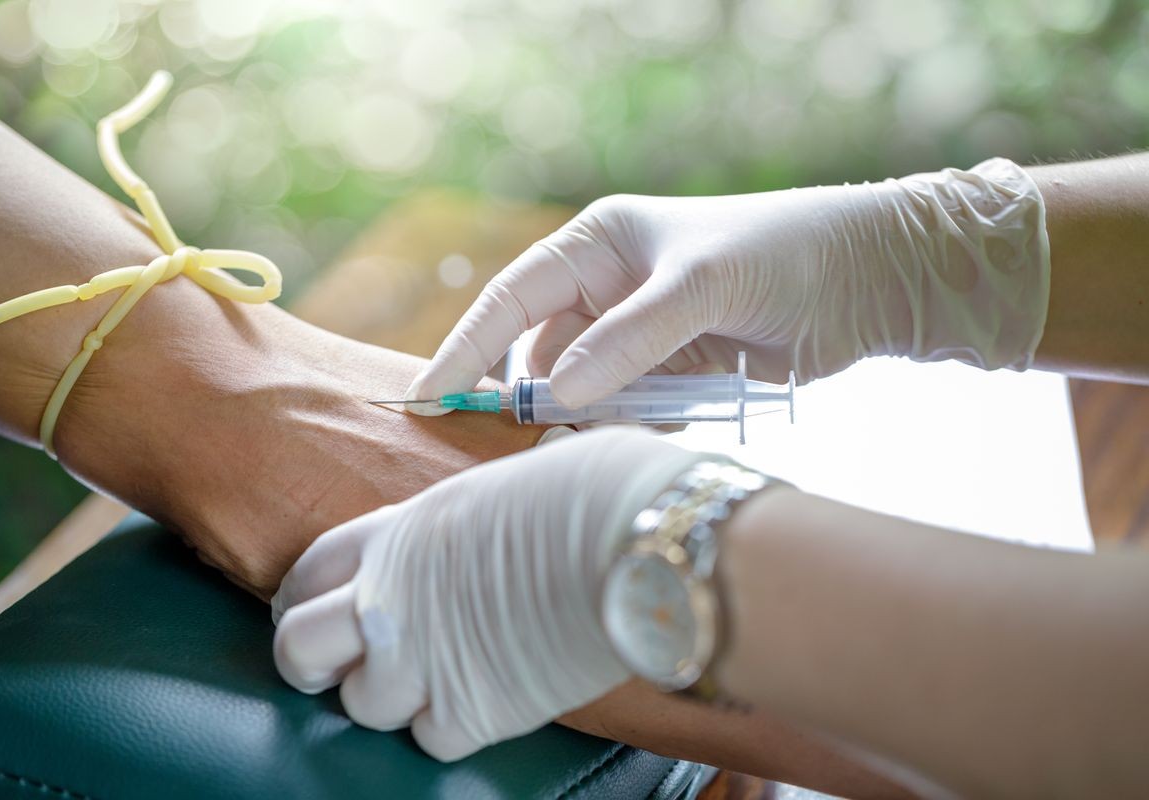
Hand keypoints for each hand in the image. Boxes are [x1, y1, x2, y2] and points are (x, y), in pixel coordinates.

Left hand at [271, 426, 703, 760]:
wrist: (630, 542)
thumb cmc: (584, 491)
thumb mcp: (492, 490)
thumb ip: (451, 530)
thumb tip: (468, 544)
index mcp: (395, 534)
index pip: (309, 573)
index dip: (300, 598)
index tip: (307, 610)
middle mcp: (388, 600)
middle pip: (298, 650)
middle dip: (311, 662)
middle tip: (339, 664)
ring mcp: (421, 662)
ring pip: (361, 706)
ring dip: (390, 697)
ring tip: (436, 676)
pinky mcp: (470, 713)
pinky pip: (429, 738)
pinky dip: (450, 725)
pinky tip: (485, 696)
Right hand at [407, 158, 1048, 409]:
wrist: (869, 277)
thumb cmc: (781, 252)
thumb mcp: (699, 286)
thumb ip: (628, 341)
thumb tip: (556, 397)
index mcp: (598, 245)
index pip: (513, 299)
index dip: (468, 347)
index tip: (430, 395)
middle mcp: (609, 290)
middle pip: (544, 357)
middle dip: (534, 403)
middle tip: (520, 451)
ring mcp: (641, 336)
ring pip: (586, 395)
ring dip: (588, 424)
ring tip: (589, 452)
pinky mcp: (674, 375)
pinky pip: (629, 413)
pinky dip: (630, 432)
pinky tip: (642, 442)